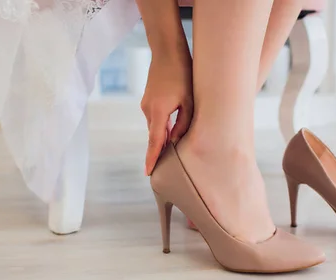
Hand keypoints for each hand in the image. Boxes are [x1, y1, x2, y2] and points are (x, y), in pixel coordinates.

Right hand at [141, 52, 192, 175]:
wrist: (167, 51)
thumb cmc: (183, 74)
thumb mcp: (189, 101)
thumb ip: (183, 123)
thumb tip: (175, 140)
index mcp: (158, 111)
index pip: (155, 141)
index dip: (152, 158)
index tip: (148, 172)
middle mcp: (148, 110)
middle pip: (155, 136)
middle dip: (159, 152)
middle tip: (163, 170)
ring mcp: (146, 105)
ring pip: (156, 127)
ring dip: (163, 138)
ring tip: (171, 152)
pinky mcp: (149, 101)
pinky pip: (156, 119)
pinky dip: (162, 127)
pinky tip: (170, 132)